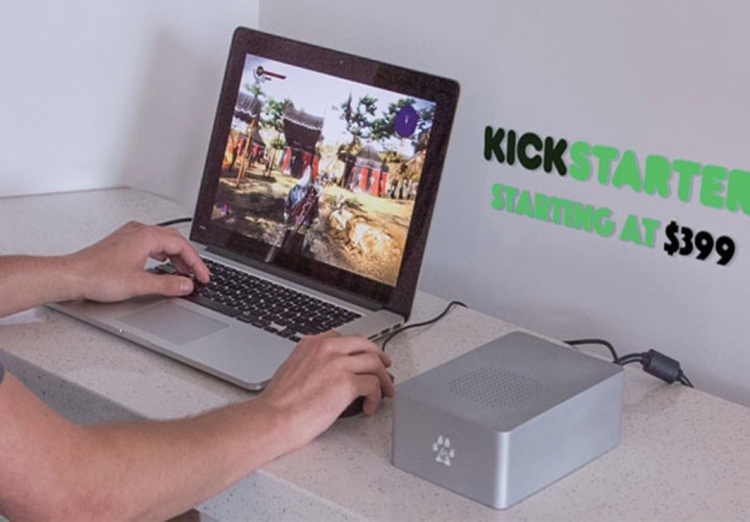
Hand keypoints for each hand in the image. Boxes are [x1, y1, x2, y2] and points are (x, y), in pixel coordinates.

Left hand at [66, 221, 209, 302]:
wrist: (71, 276)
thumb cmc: (97, 276)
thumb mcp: (140, 284)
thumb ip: (168, 284)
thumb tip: (186, 285)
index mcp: (146, 236)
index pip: (182, 246)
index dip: (196, 263)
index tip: (203, 277)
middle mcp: (138, 231)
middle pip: (174, 240)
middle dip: (189, 258)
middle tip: (197, 275)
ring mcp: (129, 235)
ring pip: (162, 241)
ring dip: (175, 256)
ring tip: (182, 273)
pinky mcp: (122, 243)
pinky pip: (150, 244)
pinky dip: (162, 255)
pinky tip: (161, 266)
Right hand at [257, 331, 393, 450]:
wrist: (273, 418)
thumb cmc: (278, 403)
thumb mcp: (292, 369)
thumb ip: (311, 364)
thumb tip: (326, 374)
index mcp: (311, 344)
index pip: (344, 338)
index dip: (359, 348)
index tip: (364, 356)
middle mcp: (326, 348)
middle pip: (364, 345)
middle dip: (378, 356)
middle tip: (385, 367)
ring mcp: (338, 364)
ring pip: (374, 362)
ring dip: (383, 378)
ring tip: (385, 391)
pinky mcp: (347, 383)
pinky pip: (373, 385)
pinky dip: (376, 397)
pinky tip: (370, 407)